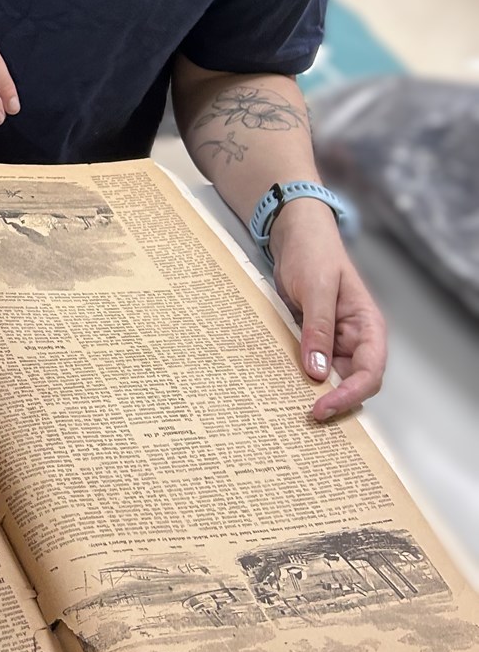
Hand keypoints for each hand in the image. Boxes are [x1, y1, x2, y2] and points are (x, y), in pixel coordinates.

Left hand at [270, 200, 386, 421]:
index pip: (370, 372)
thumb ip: (318, 329)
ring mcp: (333, 340)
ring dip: (314, 391)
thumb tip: (318, 373)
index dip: (350, 395)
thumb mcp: (316, 289)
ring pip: (330, 377)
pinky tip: (281, 385)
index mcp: (368, 326)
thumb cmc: (314, 252)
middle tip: (304, 416)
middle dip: (332, 400)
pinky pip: (310, 363)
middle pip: (352, 382)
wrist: (294, 234)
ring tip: (289, 407)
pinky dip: (299, 375)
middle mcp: (355, 338)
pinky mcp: (312, 338)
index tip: (323, 407)